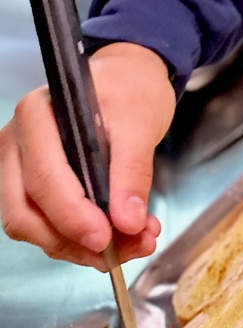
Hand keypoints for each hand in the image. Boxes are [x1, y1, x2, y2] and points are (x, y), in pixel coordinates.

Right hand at [0, 42, 173, 266]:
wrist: (129, 80)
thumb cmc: (130, 89)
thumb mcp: (141, 121)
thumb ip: (133, 171)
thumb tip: (128, 222)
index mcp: (36, 114)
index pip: (43, 176)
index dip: (72, 214)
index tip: (107, 237)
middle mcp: (17, 143)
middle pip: (28, 211)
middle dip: (76, 239)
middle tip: (129, 247)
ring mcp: (19, 168)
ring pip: (33, 227)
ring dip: (80, 247)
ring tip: (134, 244)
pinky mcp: (34, 189)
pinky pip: (46, 226)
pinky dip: (80, 240)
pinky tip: (119, 239)